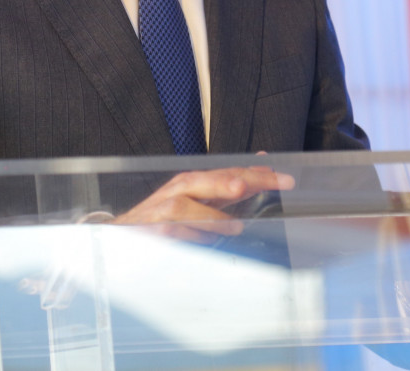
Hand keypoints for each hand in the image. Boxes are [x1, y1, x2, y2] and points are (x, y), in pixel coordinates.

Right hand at [111, 164, 294, 242]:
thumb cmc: (167, 217)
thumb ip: (229, 188)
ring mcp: (164, 209)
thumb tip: (261, 168)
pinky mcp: (152, 230)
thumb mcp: (202, 200)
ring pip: (186, 208)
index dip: (257, 175)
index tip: (284, 179)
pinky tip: (203, 242)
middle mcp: (180, 189)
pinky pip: (172, 233)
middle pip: (208, 181)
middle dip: (231, 183)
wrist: (124, 234)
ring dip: (210, 216)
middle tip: (247, 187)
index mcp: (196, 181)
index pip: (230, 173)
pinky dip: (188, 237)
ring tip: (234, 226)